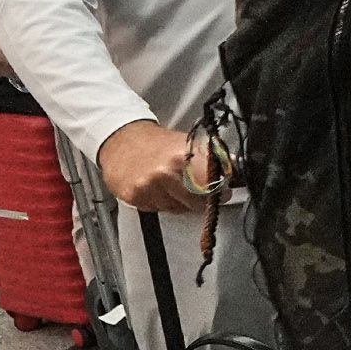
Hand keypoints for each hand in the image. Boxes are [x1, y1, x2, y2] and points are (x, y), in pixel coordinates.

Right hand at [99, 118, 214, 212]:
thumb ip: (208, 159)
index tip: (222, 193)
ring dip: (179, 202)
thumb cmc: (154, 142)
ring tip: (172, 185)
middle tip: (200, 193)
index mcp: (183, 157)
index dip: (219, 192)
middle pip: (195, 202)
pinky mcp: (135, 197)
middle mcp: (165, 173)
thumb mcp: (186, 143)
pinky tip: (156, 188)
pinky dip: (161, 202)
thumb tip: (230, 170)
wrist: (120, 139)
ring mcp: (149, 187)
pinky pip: (158, 209)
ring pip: (177, 209)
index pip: (211, 185)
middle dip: (201, 200)